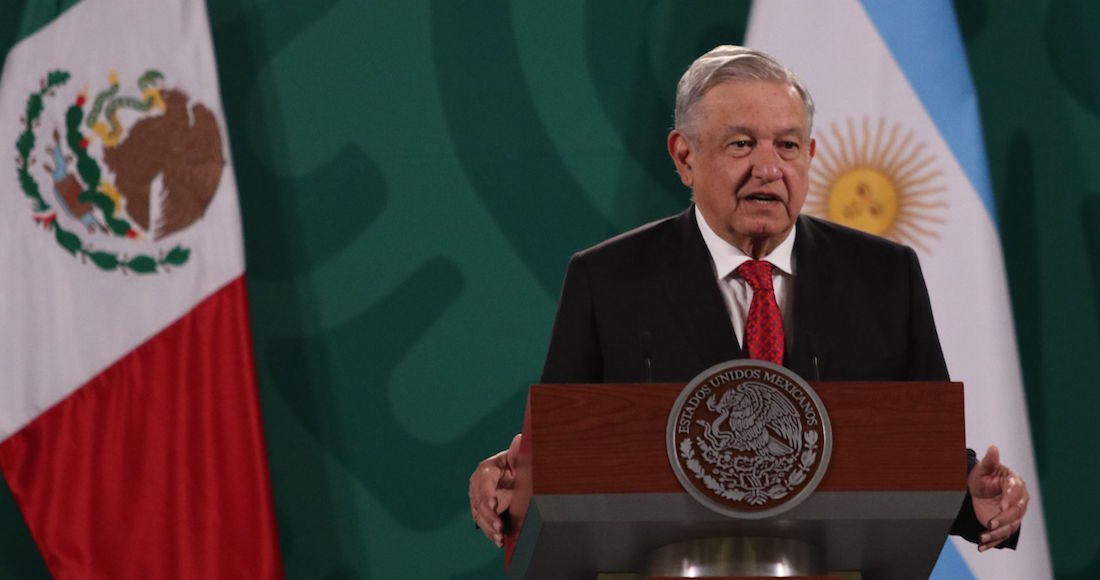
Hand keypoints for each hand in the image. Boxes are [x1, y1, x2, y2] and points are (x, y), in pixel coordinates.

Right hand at [469, 433, 521, 547]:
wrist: (516, 477)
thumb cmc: (517, 465)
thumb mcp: (519, 459)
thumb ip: (518, 453)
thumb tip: (520, 439)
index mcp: (486, 469)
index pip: (484, 481)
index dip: (488, 493)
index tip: (494, 504)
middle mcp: (478, 484)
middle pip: (479, 501)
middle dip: (489, 515)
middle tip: (500, 526)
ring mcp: (478, 499)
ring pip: (480, 515)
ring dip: (489, 527)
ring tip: (500, 537)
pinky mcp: (482, 512)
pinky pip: (484, 524)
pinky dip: (491, 533)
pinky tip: (500, 541)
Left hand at [968, 445, 1027, 551]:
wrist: (978, 491)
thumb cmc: (983, 477)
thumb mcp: (983, 469)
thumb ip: (990, 461)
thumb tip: (993, 447)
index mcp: (1015, 483)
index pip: (1016, 491)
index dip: (1009, 499)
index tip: (1002, 506)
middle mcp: (1019, 500)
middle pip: (1016, 512)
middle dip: (1004, 519)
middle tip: (990, 522)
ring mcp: (1015, 514)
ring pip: (1010, 526)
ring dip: (997, 533)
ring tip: (982, 536)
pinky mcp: (1008, 524)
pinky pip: (1003, 535)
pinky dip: (992, 542)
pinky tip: (982, 546)